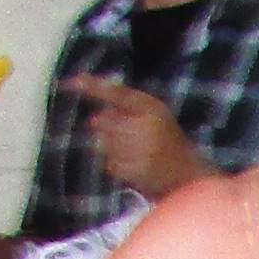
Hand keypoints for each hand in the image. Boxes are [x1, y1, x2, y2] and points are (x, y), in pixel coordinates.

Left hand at [63, 76, 206, 200]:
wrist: (190, 175)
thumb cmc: (170, 143)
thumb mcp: (154, 116)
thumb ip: (126, 110)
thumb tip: (93, 119)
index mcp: (150, 106)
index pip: (114, 92)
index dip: (90, 87)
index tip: (68, 83)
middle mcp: (144, 123)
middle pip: (102, 122)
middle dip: (105, 131)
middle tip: (127, 140)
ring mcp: (140, 148)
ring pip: (104, 145)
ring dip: (111, 150)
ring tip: (134, 155)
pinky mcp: (136, 168)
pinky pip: (110, 165)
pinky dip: (116, 167)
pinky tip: (133, 168)